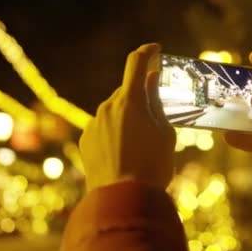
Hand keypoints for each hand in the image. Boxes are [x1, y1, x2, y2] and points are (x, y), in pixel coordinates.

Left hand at [79, 44, 175, 191]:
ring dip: (128, 118)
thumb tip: (151, 81)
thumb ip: (157, 103)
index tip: (155, 50)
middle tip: (156, 118)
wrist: (123, 200)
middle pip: (127, 92)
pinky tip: (126, 154)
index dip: (147, 53)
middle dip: (141, 98)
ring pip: (115, 111)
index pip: (136, 63)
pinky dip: (115, 132)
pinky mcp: (86, 140)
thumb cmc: (152, 166)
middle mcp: (107, 107)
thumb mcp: (165, 133)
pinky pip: (104, 127)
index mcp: (129, 101)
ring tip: (141, 145)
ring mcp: (94, 123)